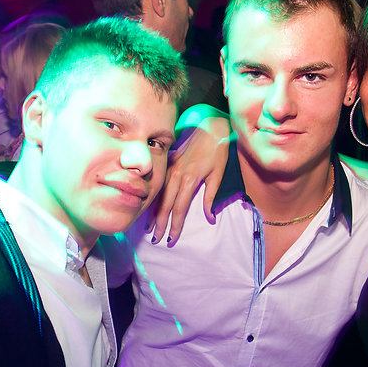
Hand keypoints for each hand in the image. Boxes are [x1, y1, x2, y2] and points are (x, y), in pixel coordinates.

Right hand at [148, 116, 230, 245]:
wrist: (210, 126)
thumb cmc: (217, 151)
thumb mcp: (218, 175)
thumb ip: (210, 198)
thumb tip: (210, 219)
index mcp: (189, 180)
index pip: (179, 210)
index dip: (175, 227)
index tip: (172, 240)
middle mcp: (176, 175)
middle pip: (165, 205)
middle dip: (160, 224)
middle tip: (156, 240)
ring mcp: (170, 167)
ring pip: (158, 195)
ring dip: (153, 213)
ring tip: (149, 228)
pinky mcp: (168, 162)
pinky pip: (158, 183)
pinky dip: (153, 197)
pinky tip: (150, 206)